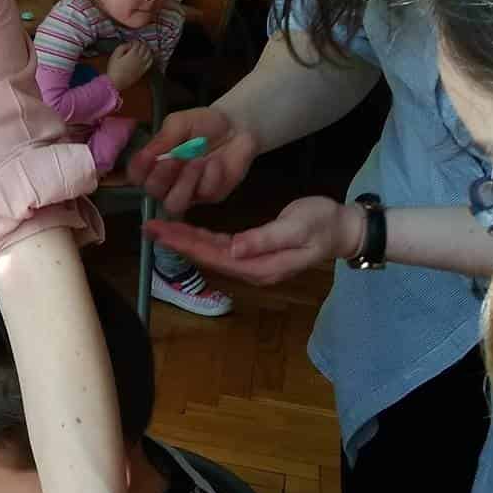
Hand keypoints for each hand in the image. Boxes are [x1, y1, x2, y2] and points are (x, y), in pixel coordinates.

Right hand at [107, 41, 152, 90]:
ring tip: (146, 47)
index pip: (137, 44)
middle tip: (140, 42)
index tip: (133, 41)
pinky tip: (150, 56)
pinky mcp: (143, 71)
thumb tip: (128, 44)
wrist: (116, 82)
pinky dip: (151, 58)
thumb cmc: (114, 69)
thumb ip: (122, 47)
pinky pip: (150, 63)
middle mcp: (139, 58)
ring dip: (148, 49)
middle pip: (144, 47)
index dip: (135, 40)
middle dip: (143, 43)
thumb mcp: (115, 55)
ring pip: (149, 54)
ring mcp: (142, 65)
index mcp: (132, 54)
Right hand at [126, 107, 257, 213]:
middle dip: (162, 175)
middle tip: (176, 157)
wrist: (236, 126)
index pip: (137, 175)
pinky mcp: (211, 196)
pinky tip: (216, 162)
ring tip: (196, 161)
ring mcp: (189, 192)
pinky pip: (204, 194)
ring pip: (174, 204)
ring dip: (184, 183)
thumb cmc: (203, 123)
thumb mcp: (179, 123)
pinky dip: (209, 176)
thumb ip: (163, 138)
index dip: (139, 169)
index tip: (148, 156)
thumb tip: (147, 154)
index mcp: (155, 163)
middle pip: (153, 192)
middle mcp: (168, 182)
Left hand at [147, 195, 359, 285]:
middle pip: (206, 256)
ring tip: (160, 228)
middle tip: (149, 226)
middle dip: (177, 242)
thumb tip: (233, 250)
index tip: (160, 230)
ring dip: (185, 240)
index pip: (213, 256)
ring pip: (211, 253)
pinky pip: (221, 248)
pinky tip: (187, 231)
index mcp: (259, 266)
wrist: (343, 229)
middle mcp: (252, 269)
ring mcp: (253, 263)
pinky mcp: (254, 252)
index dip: (184, 244)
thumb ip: (264, 240)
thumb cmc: (323, 224)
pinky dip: (202, 239)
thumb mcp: (296, 228)